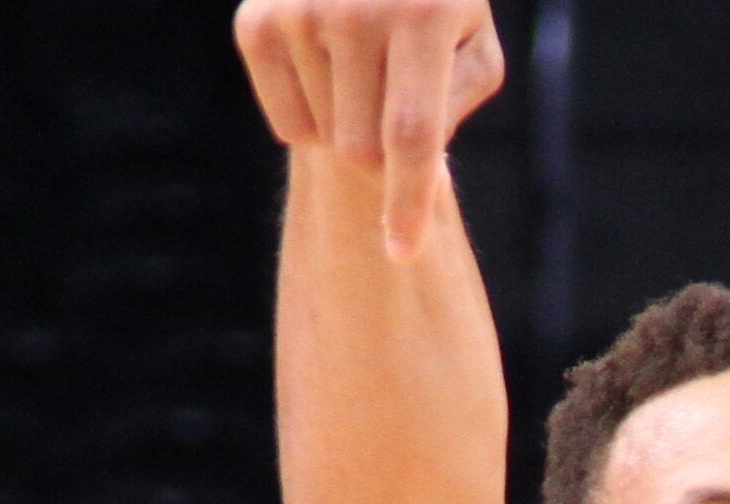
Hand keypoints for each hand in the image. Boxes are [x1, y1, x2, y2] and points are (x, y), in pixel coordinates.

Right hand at [234, 0, 506, 259]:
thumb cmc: (436, 5)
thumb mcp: (472, 48)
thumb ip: (455, 113)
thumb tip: (425, 180)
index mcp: (422, 13)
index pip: (411, 133)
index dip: (407, 201)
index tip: (402, 253)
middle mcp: (354, 6)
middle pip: (363, 152)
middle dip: (387, 159)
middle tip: (399, 107)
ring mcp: (298, 10)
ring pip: (325, 142)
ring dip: (351, 128)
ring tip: (368, 73)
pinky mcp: (257, 22)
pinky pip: (289, 127)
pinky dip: (314, 119)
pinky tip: (330, 73)